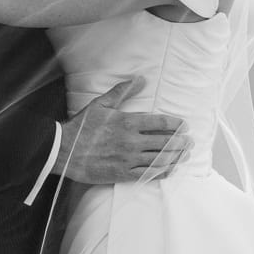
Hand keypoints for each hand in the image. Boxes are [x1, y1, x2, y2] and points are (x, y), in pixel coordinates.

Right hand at [56, 78, 191, 185]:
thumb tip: (140, 79)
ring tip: (185, 155)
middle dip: (181, 142)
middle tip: (190, 141)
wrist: (63, 151)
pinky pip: (148, 174)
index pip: (160, 123)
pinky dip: (162, 172)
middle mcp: (131, 141)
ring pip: (160, 159)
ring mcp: (128, 159)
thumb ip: (122, 92)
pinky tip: (170, 169)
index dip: (176, 124)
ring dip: (176, 157)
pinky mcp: (122, 174)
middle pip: (164, 142)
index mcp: (127, 122)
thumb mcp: (101, 104)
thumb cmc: (81, 127)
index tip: (184, 125)